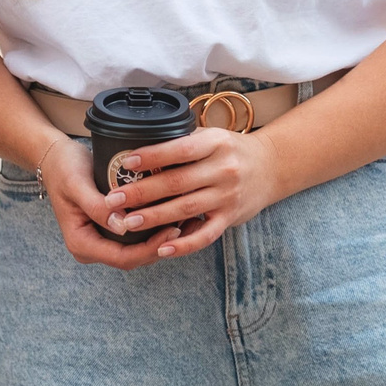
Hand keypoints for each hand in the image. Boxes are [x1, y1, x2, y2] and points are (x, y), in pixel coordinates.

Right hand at [37, 137, 182, 271]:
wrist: (54, 157)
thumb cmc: (64, 167)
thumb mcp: (77, 184)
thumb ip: (97, 207)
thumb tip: (122, 226)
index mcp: (81, 243)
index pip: (122, 258)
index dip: (150, 248)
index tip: (172, 229)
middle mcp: (91, 248)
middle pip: (133, 259)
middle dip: (160, 247)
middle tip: (186, 226)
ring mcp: (100, 241)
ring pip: (137, 251)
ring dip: (160, 240)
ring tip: (186, 222)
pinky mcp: (108, 230)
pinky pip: (134, 239)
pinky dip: (153, 231)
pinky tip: (172, 216)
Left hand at [105, 126, 284, 259]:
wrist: (270, 167)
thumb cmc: (229, 150)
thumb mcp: (210, 136)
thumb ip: (182, 141)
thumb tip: (137, 148)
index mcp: (215, 143)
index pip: (179, 149)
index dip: (152, 156)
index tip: (126, 163)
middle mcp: (223, 169)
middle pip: (177, 182)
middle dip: (142, 192)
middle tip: (114, 199)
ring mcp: (228, 196)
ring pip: (186, 209)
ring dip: (155, 218)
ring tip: (128, 222)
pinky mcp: (230, 218)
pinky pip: (205, 235)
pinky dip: (184, 244)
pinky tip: (163, 249)